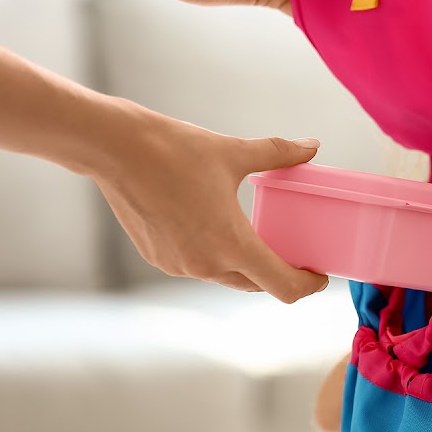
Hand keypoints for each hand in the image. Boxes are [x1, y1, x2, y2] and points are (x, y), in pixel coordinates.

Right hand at [89, 107, 329, 302]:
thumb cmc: (174, 149)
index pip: (282, 286)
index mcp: (231, 244)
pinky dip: (214, 255)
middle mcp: (205, 264)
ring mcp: (178, 266)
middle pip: (256, 283)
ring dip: (244, 264)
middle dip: (277, 272)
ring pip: (226, 276)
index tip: (318, 275)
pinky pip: (198, 266)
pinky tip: (216, 230)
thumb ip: (279, 153)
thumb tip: (312, 145)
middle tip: (294, 252)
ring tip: (257, 237)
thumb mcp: (234, 151)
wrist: (113, 149)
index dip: (307, 285)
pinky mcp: (158, 258)